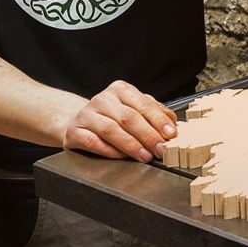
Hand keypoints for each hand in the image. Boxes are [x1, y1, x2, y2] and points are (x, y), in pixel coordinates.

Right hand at [63, 80, 177, 161]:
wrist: (76, 120)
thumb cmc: (110, 116)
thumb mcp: (132, 107)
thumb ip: (152, 111)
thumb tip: (172, 122)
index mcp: (120, 90)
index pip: (143, 104)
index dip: (158, 120)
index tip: (170, 133)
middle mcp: (102, 99)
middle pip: (129, 117)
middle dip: (148, 135)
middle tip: (161, 149)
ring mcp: (87, 114)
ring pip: (111, 130)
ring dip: (131, 145)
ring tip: (145, 156)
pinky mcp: (75, 131)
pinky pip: (94, 142)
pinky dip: (110, 151)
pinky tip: (122, 157)